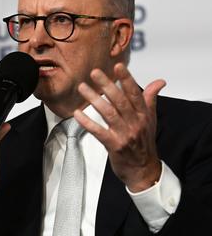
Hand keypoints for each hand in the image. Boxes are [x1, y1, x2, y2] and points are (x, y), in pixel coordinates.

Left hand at [74, 63, 165, 191]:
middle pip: (120, 100)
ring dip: (94, 99)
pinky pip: (99, 131)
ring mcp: (125, 134)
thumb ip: (150, 99)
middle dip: (106, 84)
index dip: (126, 78)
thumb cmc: (144, 143)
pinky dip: (87, 122)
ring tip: (82, 88)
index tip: (118, 66)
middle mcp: (135, 122)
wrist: (144, 169)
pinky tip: (77, 113)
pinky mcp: (114, 145)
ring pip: (108, 112)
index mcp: (143, 114)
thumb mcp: (150, 120)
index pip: (135, 93)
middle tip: (94, 72)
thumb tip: (159, 82)